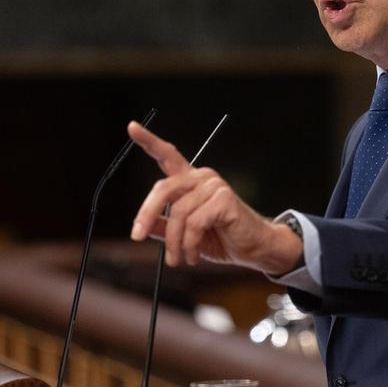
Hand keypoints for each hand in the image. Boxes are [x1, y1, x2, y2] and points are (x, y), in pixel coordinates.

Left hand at [127, 121, 302, 273]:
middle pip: (164, 189)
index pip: (168, 155)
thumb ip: (166, 228)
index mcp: (191, 182)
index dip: (149, 141)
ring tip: (178, 258)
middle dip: (147, 214)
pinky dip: (190, 244)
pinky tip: (194, 255)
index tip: (132, 127)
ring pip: (178, 213)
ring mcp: (214, 187)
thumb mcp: (187, 236)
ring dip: (174, 242)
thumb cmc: (224, 238)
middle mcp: (201, 178)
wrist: (256, 248)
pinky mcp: (224, 200)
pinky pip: (195, 223)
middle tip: (137, 236)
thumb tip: (145, 226)